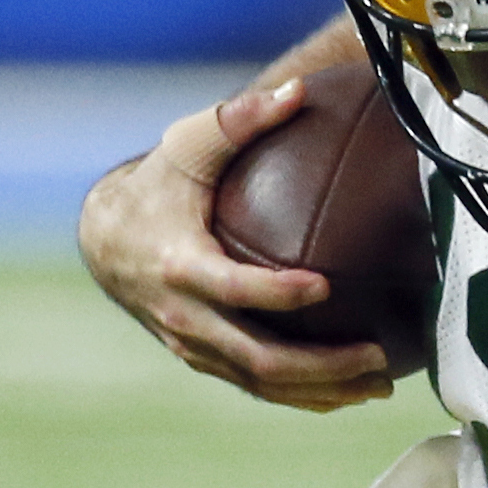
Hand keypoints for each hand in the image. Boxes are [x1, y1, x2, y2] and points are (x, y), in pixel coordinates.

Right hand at [78, 77, 394, 410]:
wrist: (106, 239)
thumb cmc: (158, 185)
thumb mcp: (187, 146)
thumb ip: (237, 120)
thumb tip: (295, 90)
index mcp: (180, 265)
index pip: (233, 288)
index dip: (277, 292)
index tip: (325, 285)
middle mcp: (185, 316)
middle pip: (257, 357)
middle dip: (321, 365)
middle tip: (379, 357)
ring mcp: (193, 345)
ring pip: (260, 383)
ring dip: (323, 391)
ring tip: (381, 385)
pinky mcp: (203, 359)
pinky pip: (255, 387)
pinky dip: (303, 397)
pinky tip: (351, 392)